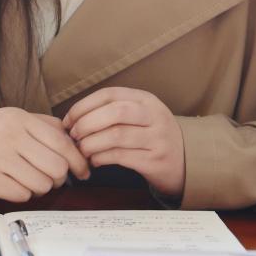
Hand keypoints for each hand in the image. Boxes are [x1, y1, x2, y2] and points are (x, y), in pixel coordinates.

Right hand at [0, 107, 89, 201]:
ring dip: (42, 187)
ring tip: (31, 180)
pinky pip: (23, 195)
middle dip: (61, 177)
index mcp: (20, 118)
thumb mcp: (11, 116)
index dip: (78, 159)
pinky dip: (24, 194)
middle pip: (57, 166)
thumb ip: (41, 123)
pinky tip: (15, 185)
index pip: (62, 142)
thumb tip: (71, 136)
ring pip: (42, 183)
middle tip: (55, 178)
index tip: (83, 169)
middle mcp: (12, 136)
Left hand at [63, 87, 185, 197]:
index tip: (69, 119)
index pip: (109, 94)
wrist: (186, 160)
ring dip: (92, 144)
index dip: (84, 106)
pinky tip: (95, 160)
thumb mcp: (140, 115)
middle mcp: (154, 115)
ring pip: (116, 136)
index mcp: (145, 99)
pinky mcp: (156, 160)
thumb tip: (74, 119)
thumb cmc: (152, 135)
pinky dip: (102, 158)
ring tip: (82, 150)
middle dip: (87, 123)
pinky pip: (122, 156)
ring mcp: (157, 138)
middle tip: (74, 136)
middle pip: (114, 112)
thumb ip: (114, 111)